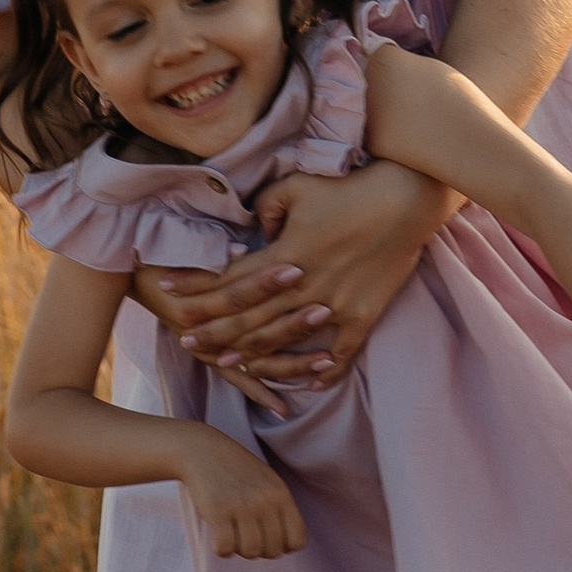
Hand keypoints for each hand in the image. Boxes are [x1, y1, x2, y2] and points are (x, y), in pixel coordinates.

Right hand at [136, 258, 329, 409]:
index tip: (298, 269)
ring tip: (324, 361)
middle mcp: (205, 326)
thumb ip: (215, 250)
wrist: (139, 270)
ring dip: (290, 362)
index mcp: (200, 294)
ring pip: (254, 360)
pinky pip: (240, 381)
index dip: (266, 280)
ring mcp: (210, 346)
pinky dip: (261, 394)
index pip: (238, 288)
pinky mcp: (211, 357)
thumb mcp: (188, 244)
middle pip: (254, 327)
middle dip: (292, 323)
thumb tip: (242, 251)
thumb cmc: (169, 251)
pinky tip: (284, 410)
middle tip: (325, 313)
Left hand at [158, 162, 449, 387]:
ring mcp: (334, 305)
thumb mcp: (298, 187)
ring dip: (250, 354)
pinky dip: (323, 370)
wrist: (405, 200)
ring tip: (225, 363)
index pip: (228, 279)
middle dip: (211, 330)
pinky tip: (307, 383)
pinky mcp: (363, 315)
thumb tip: (255, 231)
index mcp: (284, 254)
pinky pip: (340, 352)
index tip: (167, 293)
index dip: (195, 288)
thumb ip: (267, 208)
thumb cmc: (348, 187)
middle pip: (246, 317)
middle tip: (184, 340)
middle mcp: (303, 286)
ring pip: (283, 339)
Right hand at [179, 429, 307, 560]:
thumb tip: (285, 548)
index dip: (282, 546)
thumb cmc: (236, 469)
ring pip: (250, 552)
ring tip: (232, 533)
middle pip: (272, 551)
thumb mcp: (267, 482)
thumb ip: (280, 509)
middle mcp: (265, 501)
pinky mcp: (217, 511)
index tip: (267, 539)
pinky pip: (225, 549)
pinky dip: (221, 549)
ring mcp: (242, 506)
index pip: (296, 541)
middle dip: (258, 549)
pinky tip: (218, 534)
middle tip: (245, 535)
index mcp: (281, 494)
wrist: (200, 449)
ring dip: (239, 549)